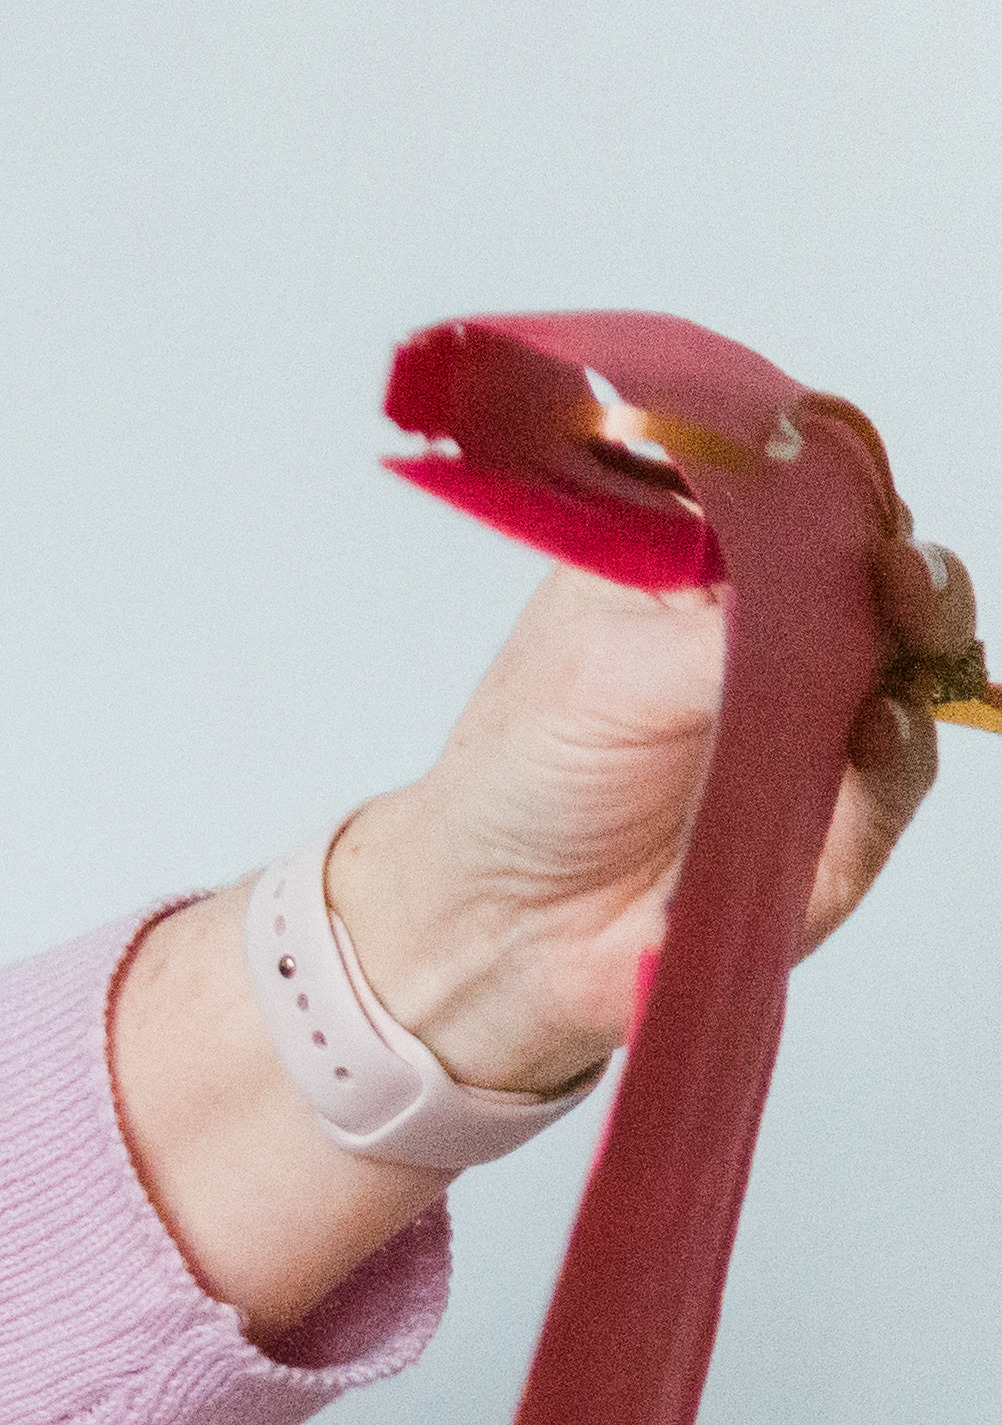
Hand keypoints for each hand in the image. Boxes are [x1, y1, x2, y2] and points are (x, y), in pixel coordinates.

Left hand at [329, 516, 959, 1099]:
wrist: (500, 925)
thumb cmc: (522, 778)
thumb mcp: (600, 667)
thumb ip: (729, 621)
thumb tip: (838, 577)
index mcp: (704, 576)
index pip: (807, 506)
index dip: (842, 499)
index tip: (855, 505)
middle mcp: (773, 642)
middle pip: (886, 580)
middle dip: (908, 572)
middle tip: (900, 574)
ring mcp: (816, 724)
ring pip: (917, 668)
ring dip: (924, 645)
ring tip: (901, 633)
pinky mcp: (839, 815)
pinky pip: (899, 776)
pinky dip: (900, 751)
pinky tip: (878, 730)